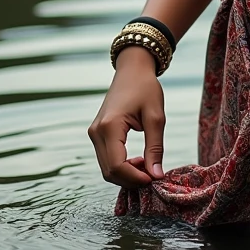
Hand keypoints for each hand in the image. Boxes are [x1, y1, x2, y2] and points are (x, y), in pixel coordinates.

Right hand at [88, 46, 165, 187]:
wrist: (132, 70)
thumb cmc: (146, 88)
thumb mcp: (156, 117)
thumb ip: (155, 147)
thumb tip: (156, 176)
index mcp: (109, 126)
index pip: (117, 166)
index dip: (135, 178)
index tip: (153, 179)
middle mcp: (96, 132)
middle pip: (109, 171)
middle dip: (131, 179)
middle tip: (153, 175)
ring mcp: (94, 133)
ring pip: (106, 168)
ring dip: (126, 174)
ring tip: (147, 165)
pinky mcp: (97, 133)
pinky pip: (106, 158)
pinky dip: (121, 166)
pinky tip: (138, 160)